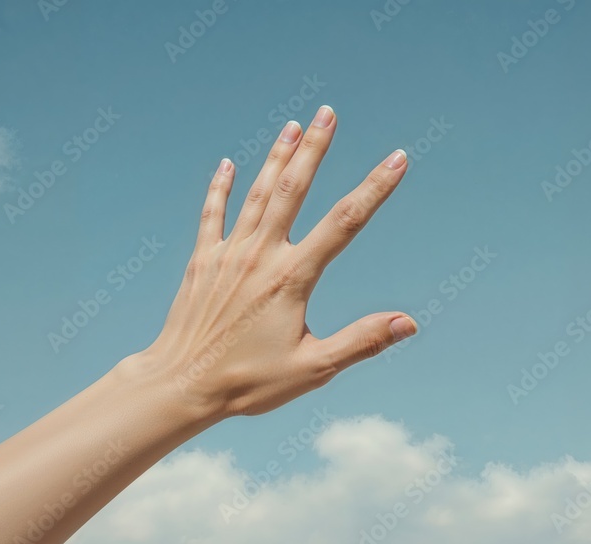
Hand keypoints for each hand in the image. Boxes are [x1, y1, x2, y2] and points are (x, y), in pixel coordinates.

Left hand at [133, 105, 416, 417]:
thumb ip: (362, 341)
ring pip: (255, 193)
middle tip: (328, 112)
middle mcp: (261, 255)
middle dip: (315, 148)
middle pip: (292, 189)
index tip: (398, 158)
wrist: (180, 384)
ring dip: (276, 156)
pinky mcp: (203, 262)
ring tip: (293, 124)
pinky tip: (227, 163)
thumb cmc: (248, 382)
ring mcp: (229, 254)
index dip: (375, 187)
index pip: (345, 223)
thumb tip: (409, 323)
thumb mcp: (313, 369)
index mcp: (292, 277)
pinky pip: (212, 215)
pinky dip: (220, 188)